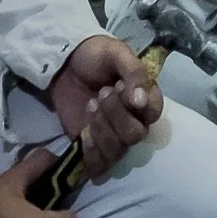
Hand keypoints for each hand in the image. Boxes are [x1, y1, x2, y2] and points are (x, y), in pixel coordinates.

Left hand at [50, 33, 163, 176]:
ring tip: (91, 104)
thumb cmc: (94, 56)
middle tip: (101, 93)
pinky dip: (92, 153)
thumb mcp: (115, 52)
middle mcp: (134, 120)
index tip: (119, 86)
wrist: (62, 64)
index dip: (139, 106)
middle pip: (135, 135)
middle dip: (116, 115)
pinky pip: (100, 165)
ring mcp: (113, 136)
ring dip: (101, 128)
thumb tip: (141, 101)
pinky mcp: (93, 147)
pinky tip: (83, 134)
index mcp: (144, 97)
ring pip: (118, 150)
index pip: (154, 113)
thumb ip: (133, 72)